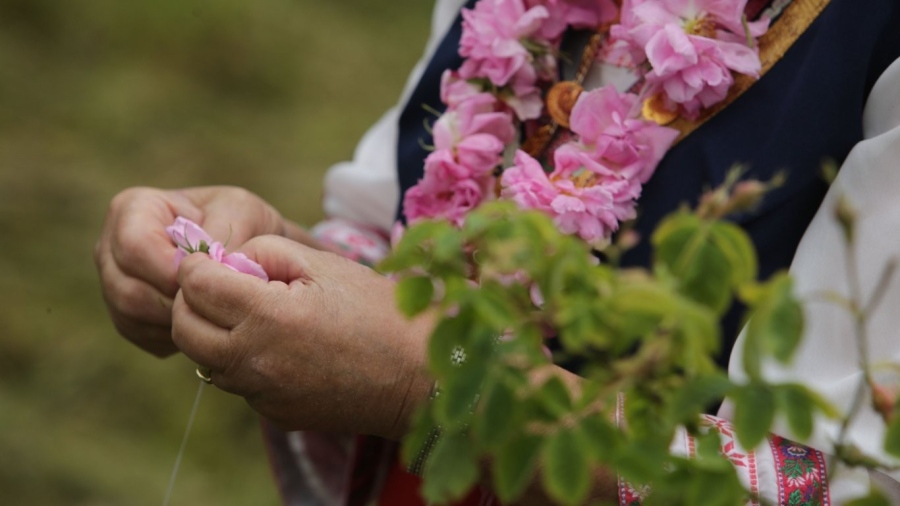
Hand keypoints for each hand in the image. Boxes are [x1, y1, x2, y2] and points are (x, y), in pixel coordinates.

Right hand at [95, 186, 285, 356]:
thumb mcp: (240, 210)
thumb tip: (209, 260)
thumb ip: (225, 230)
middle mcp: (111, 247)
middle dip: (175, 300)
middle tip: (215, 302)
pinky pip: (140, 334)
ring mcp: (112, 283)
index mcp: (132, 209)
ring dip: (175, 320)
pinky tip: (203, 322)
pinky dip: (173, 334)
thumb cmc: (240, 222)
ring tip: (213, 311)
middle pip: (126, 287)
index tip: (209, 279)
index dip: (171, 270)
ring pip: (131, 314)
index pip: (134, 245)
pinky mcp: (125, 316)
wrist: (242, 252)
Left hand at [171, 235, 433, 438]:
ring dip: (216, 333)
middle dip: (194, 301)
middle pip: (185, 328)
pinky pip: (239, 384)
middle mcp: (255, 362)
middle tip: (225, 286)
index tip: (218, 260)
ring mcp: (264, 394)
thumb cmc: (379, 310)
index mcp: (268, 316)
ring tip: (256, 316)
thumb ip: (265, 252)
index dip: (200, 266)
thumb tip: (227, 261)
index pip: (195, 285)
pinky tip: (282, 347)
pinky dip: (244, 362)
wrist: (420, 373)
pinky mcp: (276, 414)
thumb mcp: (324, 263)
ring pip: (206, 360)